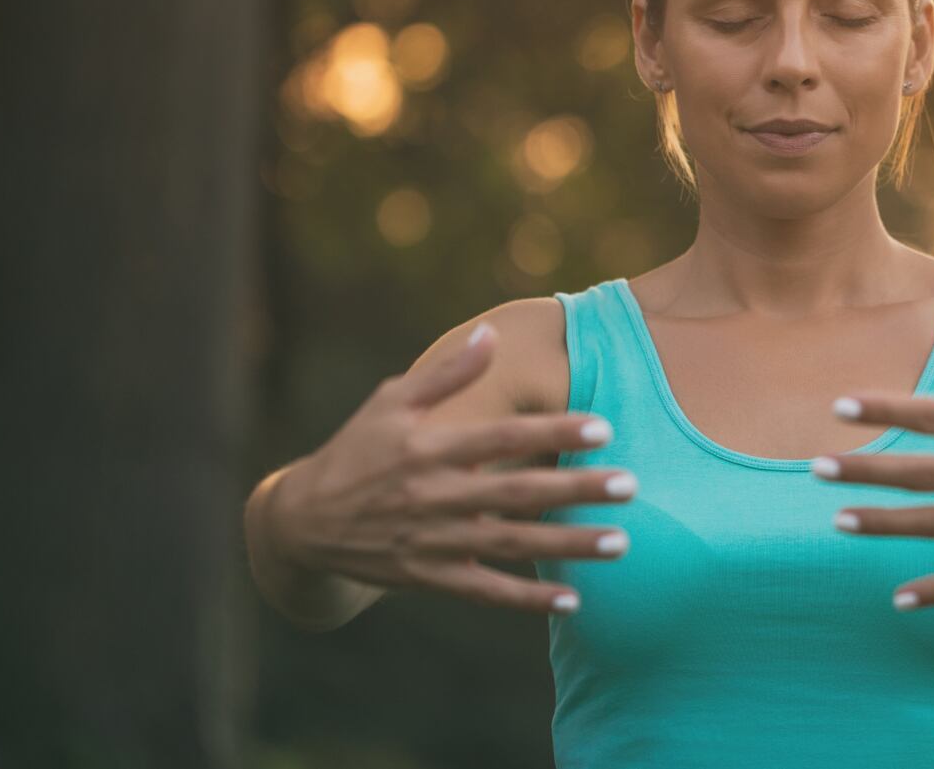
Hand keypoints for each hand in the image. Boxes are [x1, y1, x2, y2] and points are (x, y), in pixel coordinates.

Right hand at [268, 323, 636, 615]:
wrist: (302, 523)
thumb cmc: (356, 450)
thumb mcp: (390, 402)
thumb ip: (446, 373)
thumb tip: (491, 334)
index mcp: (428, 448)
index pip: (501, 438)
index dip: (552, 431)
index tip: (602, 426)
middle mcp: (433, 496)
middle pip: (517, 493)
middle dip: (576, 489)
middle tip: (631, 485)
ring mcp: (432, 541)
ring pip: (511, 546)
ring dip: (568, 545)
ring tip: (620, 542)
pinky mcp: (429, 578)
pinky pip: (486, 592)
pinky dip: (528, 599)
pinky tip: (573, 600)